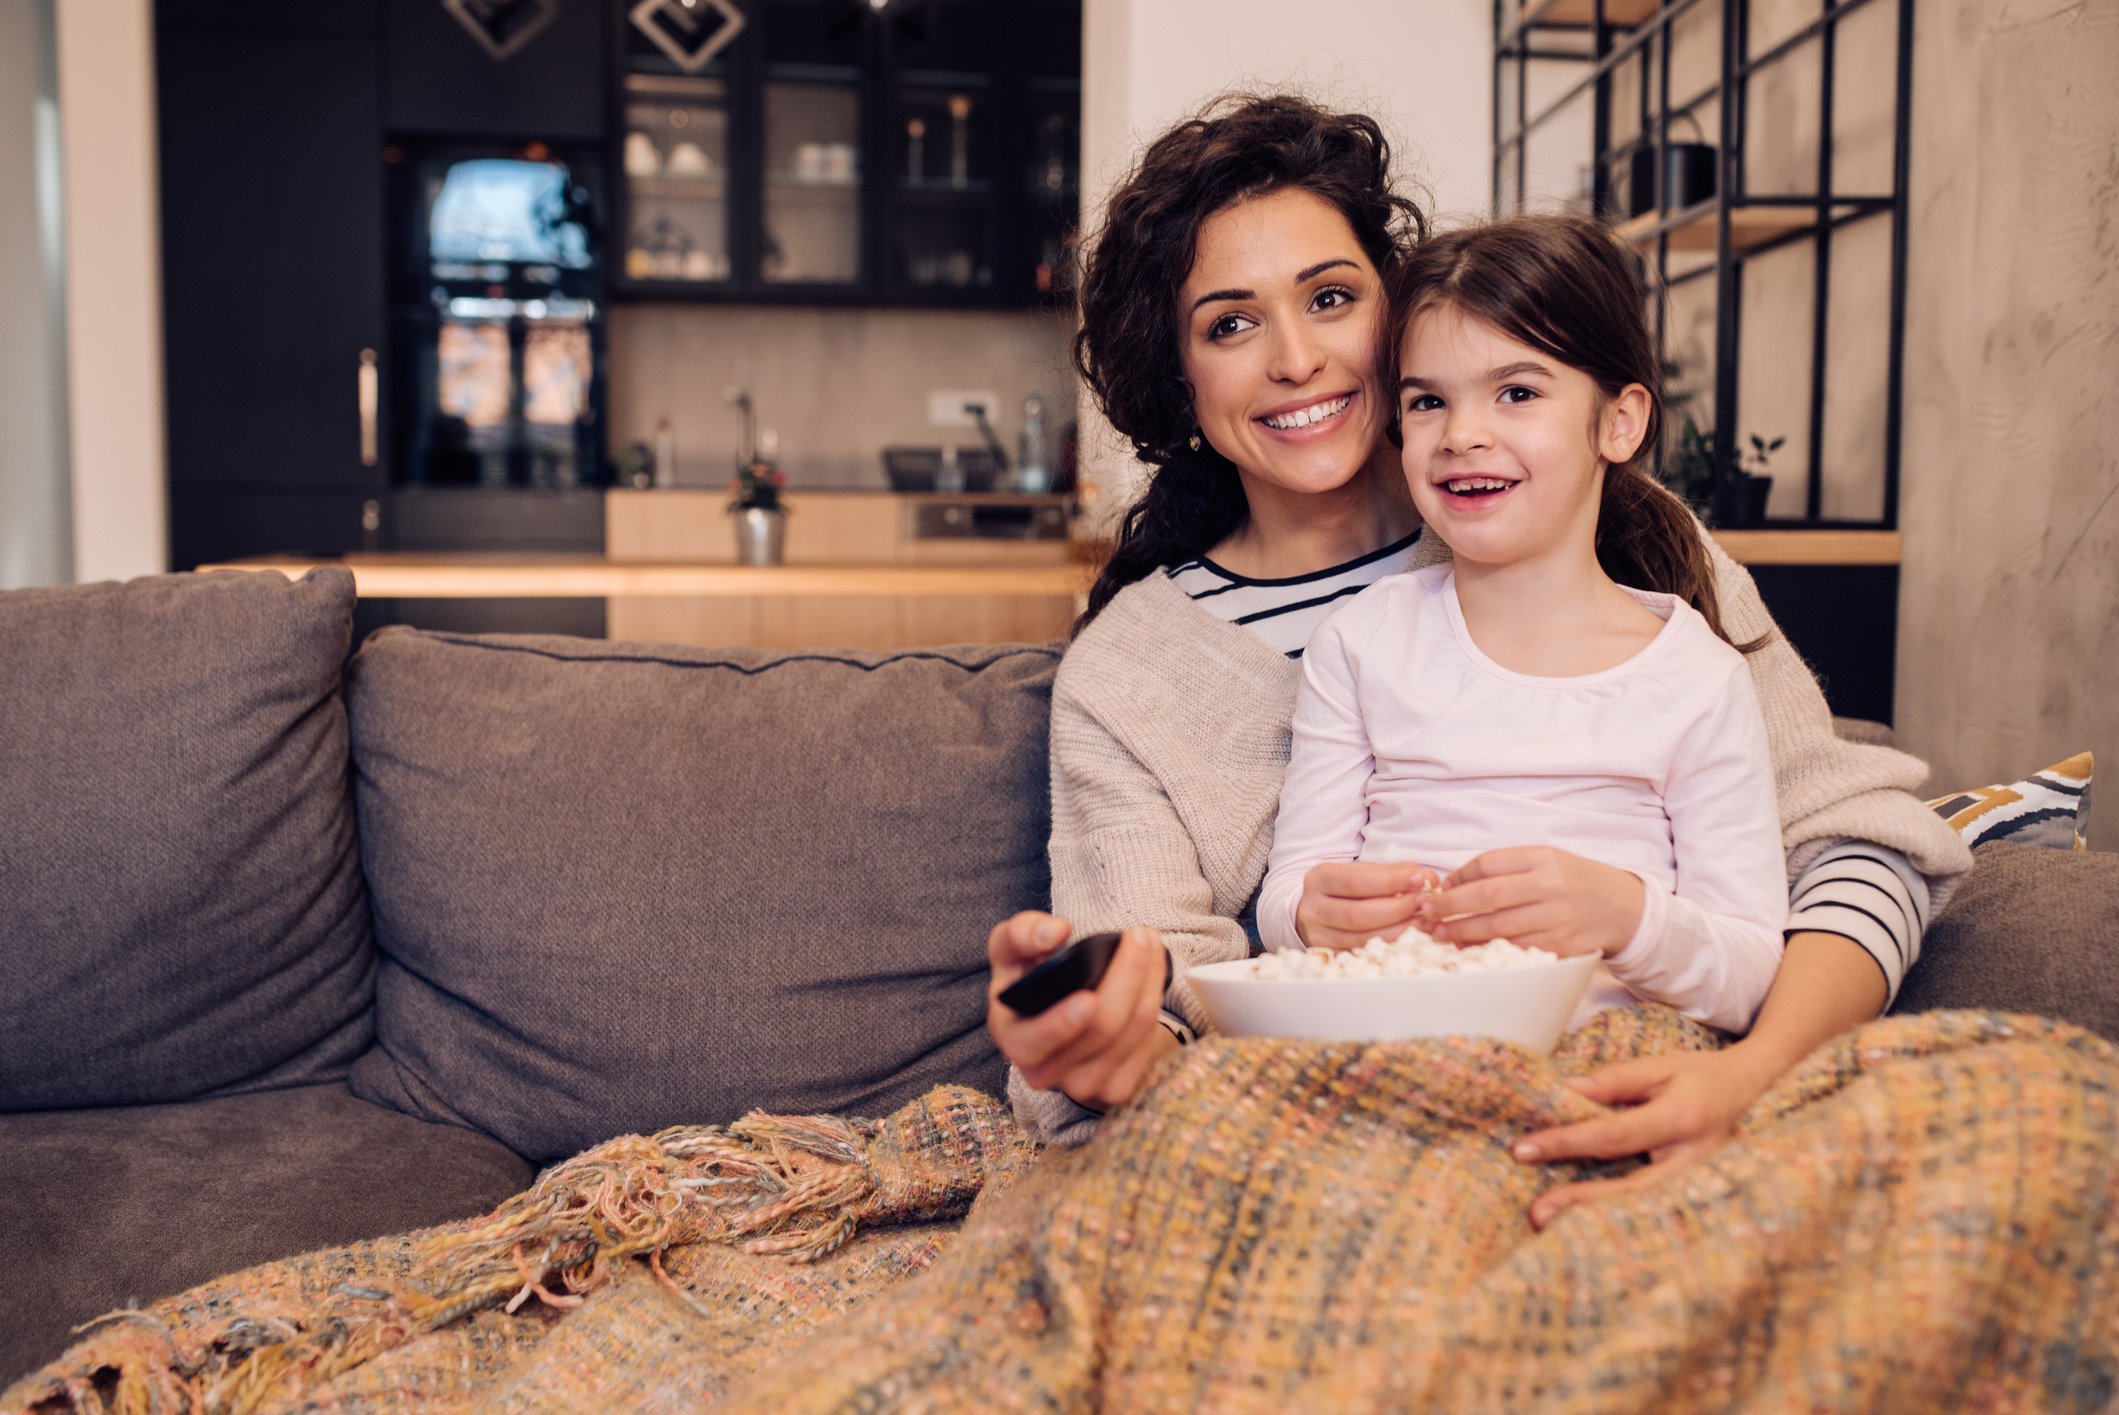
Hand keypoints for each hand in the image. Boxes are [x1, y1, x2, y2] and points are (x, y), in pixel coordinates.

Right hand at [985, 912, 1178, 1113]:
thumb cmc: (1031, 977)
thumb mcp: (1012, 950)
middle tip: (1140, 936)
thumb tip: (1055, 933)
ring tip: (1149, 942)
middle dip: (1127, 977)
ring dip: (1149, 979)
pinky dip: (1155, 998)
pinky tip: (1152, 973)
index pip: (1033, 1042)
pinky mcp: (1114, 1088)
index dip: (1059, 1025)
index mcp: (1012, 1037)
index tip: (1088, 999)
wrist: (1059, 1011)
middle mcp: (1043, 1070)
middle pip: (1099, 1030)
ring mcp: (1081, 1085)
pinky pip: (1146, 1043)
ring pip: (1130, 1032)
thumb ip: (1022, 934)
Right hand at [1296, 862, 1440, 951]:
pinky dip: (1390, 946)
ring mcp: (1318, 936)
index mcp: (1319, 879)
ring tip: (1423, 921)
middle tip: (1424, 903)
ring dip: (1398, 931)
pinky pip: (1363, 954)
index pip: (1355, 881)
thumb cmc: (1346, 889)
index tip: (1420, 879)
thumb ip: (1394, 872)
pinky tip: (1410, 937)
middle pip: (1357, 914)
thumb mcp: (1363, 872)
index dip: (1390, 882)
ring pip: (1361, 939)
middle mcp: (1313, 908)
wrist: (1318, 911)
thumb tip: (1429, 877)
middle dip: (1397, 909)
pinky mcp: (1329, 955)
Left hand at [1428, 846, 1642, 957]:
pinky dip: (1487, 950)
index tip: (1441, 888)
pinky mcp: (1562, 946)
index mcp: (1544, 858)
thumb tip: (1454, 884)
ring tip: (1440, 934)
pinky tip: (1469, 950)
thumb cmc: (1575, 882)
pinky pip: (1515, 949)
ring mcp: (1558, 918)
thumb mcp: (1547, 861)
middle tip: (1427, 914)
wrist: (1625, 908)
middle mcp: (1551, 886)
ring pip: (1498, 928)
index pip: (1488, 863)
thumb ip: (1506, 868)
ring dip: (1462, 933)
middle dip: (1450, 907)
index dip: (1459, 876)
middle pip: (1487, 896)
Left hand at [1512, 1043, 1783, 1229]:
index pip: (1613, 1136)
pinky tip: (1585, 1226)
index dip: (1566, 1143)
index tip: (1524, 1149)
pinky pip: (1651, 1211)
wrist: (1752, 1091)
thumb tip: (1563, 1092)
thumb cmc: (1699, 1076)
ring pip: (1642, 1210)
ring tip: (1553, 1225)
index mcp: (1682, 1120)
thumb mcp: (1656, 1068)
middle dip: (1581, 1202)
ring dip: (1597, 1219)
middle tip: (1536, 1214)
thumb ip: (1611, 1082)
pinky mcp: (1697, 1197)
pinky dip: (1617, 1219)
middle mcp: (1694, 1161)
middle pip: (1630, 1189)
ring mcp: (1700, 1185)